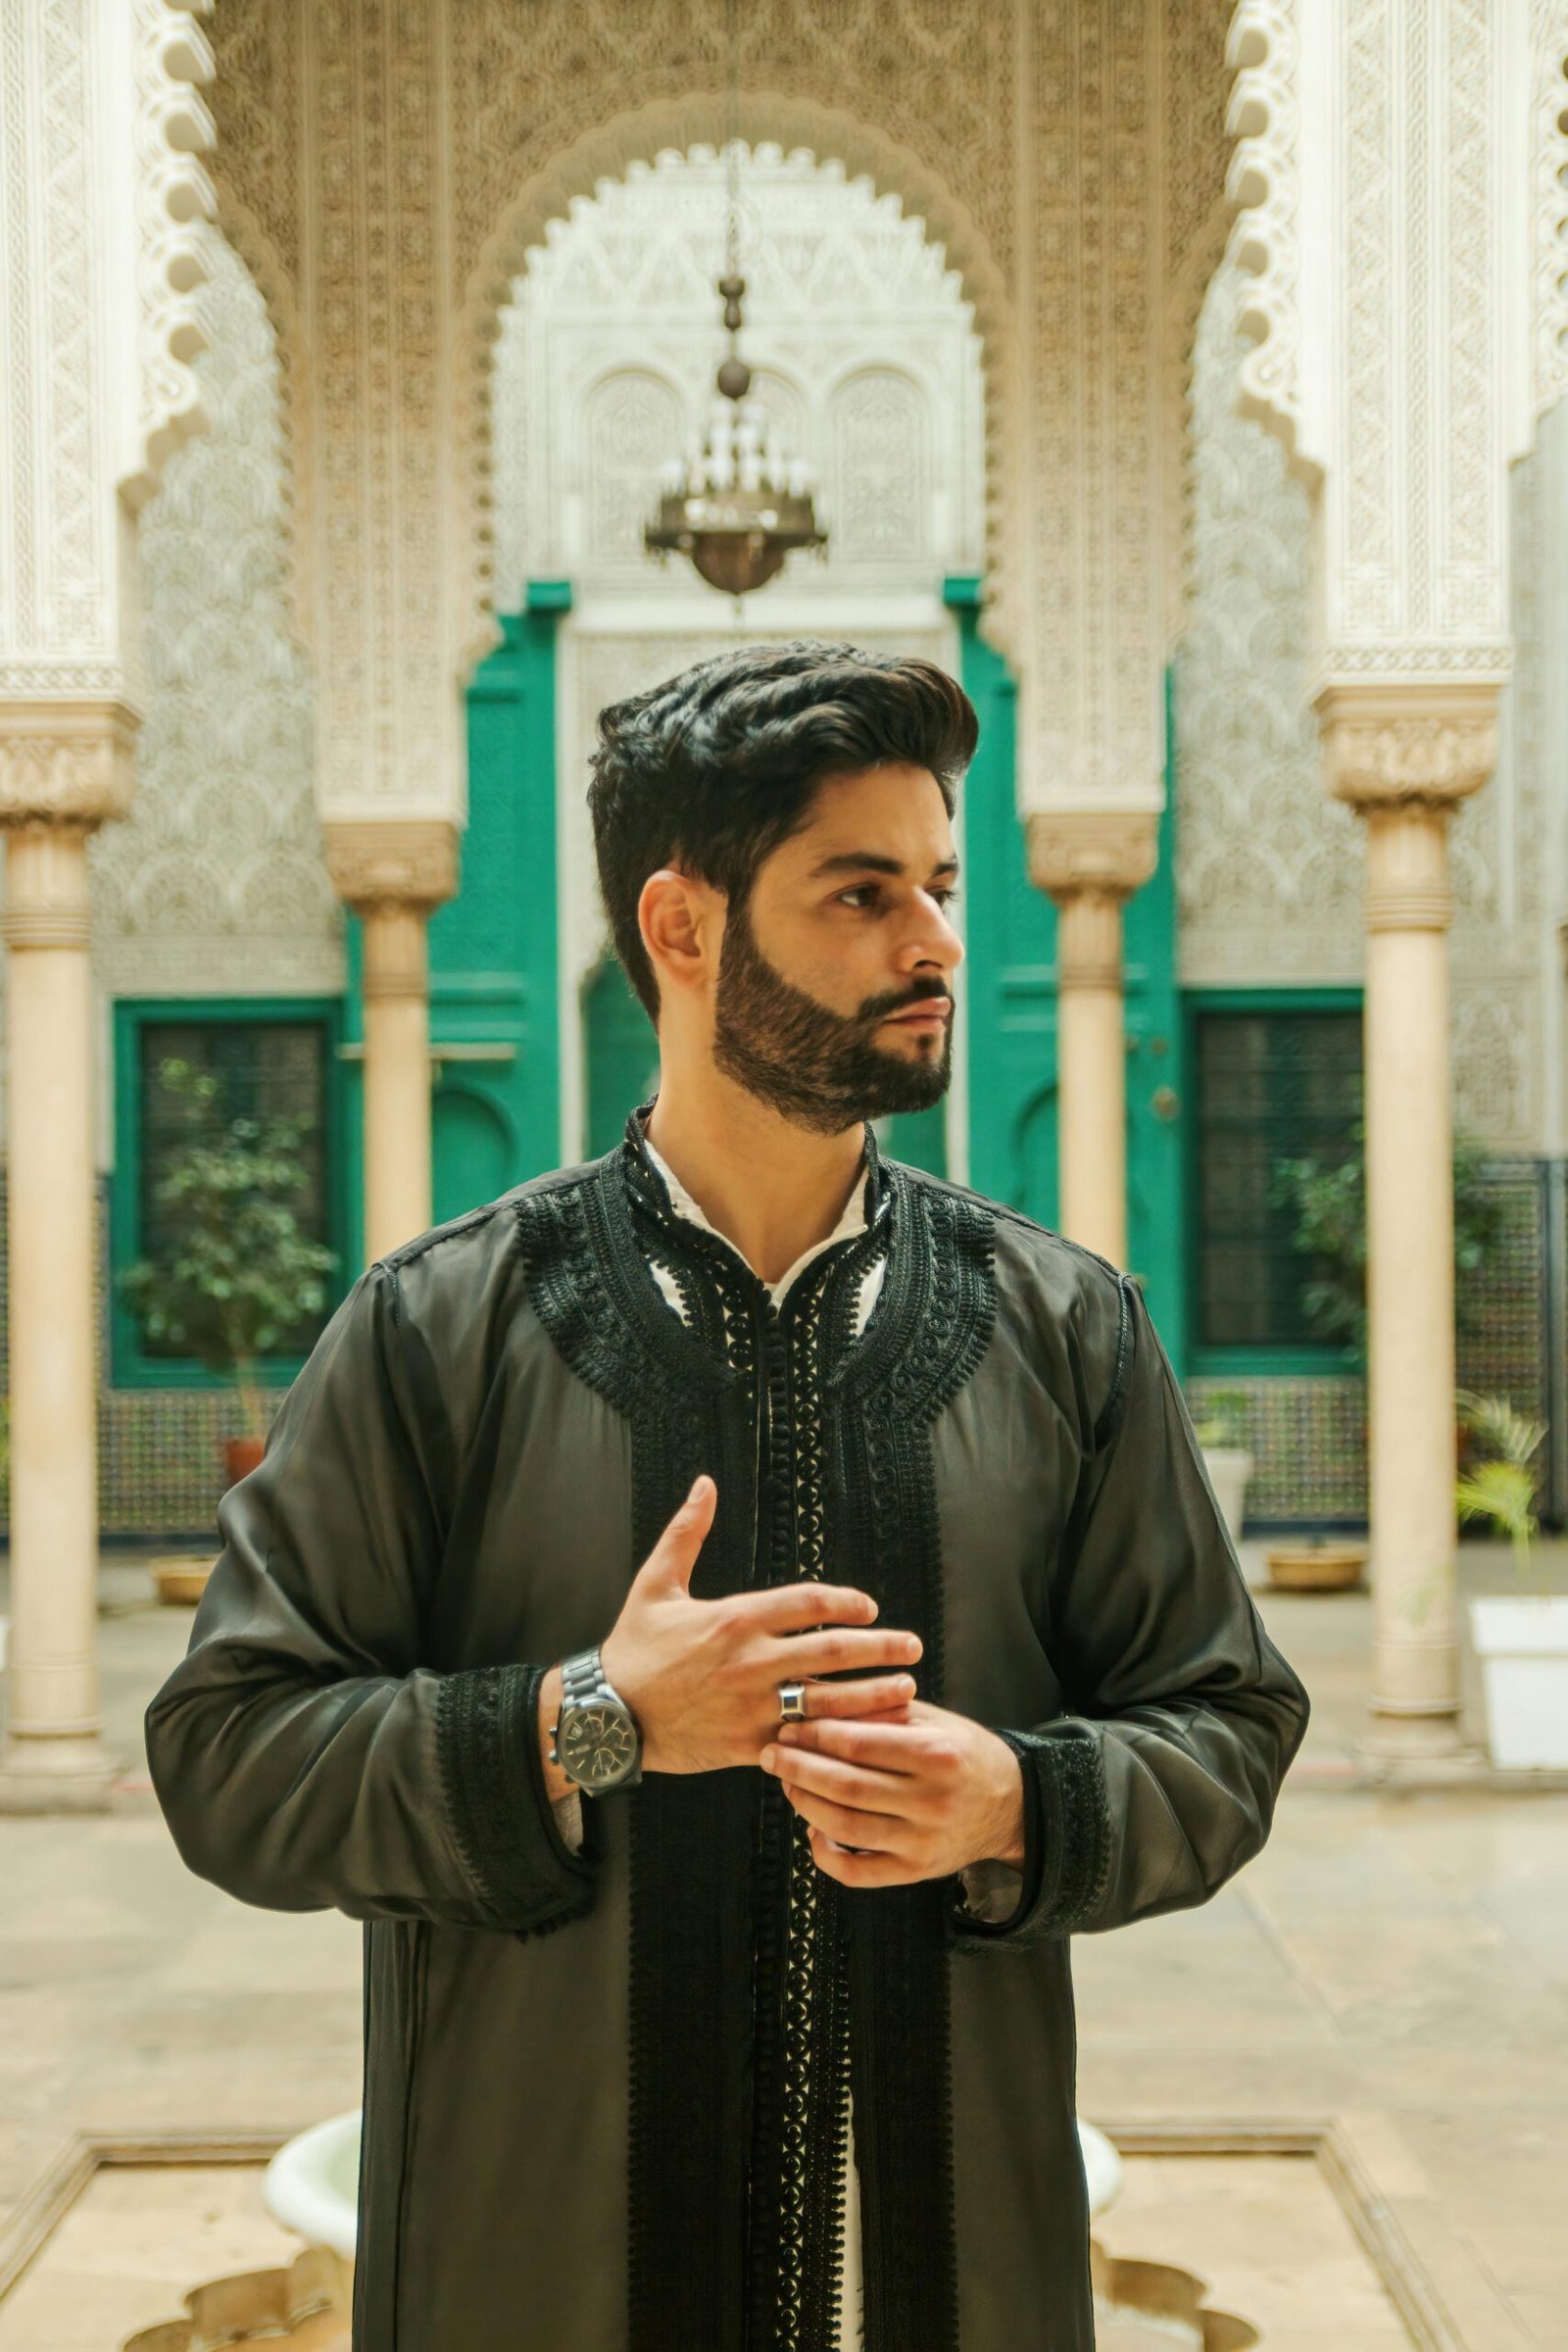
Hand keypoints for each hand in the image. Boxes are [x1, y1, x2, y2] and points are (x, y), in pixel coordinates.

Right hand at [594, 1476, 924, 1776]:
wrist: (606, 1716)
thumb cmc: (633, 1648)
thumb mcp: (655, 1584)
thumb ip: (687, 1533)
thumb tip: (705, 1484)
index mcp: (734, 1618)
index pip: (807, 1604)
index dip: (845, 1604)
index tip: (870, 1608)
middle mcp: (749, 1661)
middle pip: (831, 1652)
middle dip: (879, 1649)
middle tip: (913, 1647)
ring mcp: (750, 1706)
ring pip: (826, 1701)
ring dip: (872, 1696)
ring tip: (907, 1690)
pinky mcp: (746, 1745)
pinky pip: (802, 1741)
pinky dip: (836, 1739)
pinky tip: (865, 1738)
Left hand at [759, 1698, 1026, 1888]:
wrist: (1011, 1804)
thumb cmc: (965, 1754)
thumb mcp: (933, 1720)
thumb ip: (881, 1712)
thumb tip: (820, 1705)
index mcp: (937, 1754)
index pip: (859, 1745)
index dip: (815, 1735)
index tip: (788, 1726)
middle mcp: (931, 1801)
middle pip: (846, 1786)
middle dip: (799, 1768)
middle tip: (771, 1754)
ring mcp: (923, 1842)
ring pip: (845, 1827)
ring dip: (805, 1804)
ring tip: (786, 1783)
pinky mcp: (916, 1872)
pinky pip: (857, 1873)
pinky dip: (826, 1854)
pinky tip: (813, 1830)